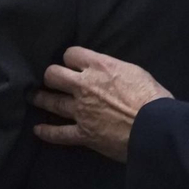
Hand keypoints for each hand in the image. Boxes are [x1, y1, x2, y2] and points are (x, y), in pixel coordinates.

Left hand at [31, 47, 171, 162]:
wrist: (154, 128)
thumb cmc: (152, 98)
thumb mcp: (134, 71)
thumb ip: (114, 69)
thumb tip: (107, 72)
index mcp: (99, 67)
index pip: (71, 54)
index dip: (71, 58)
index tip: (72, 64)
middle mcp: (84, 86)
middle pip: (53, 75)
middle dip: (51, 75)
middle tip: (52, 79)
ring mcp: (80, 110)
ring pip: (52, 101)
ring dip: (42, 99)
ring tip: (34, 97)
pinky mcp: (83, 133)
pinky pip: (59, 134)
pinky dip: (47, 133)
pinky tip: (38, 130)